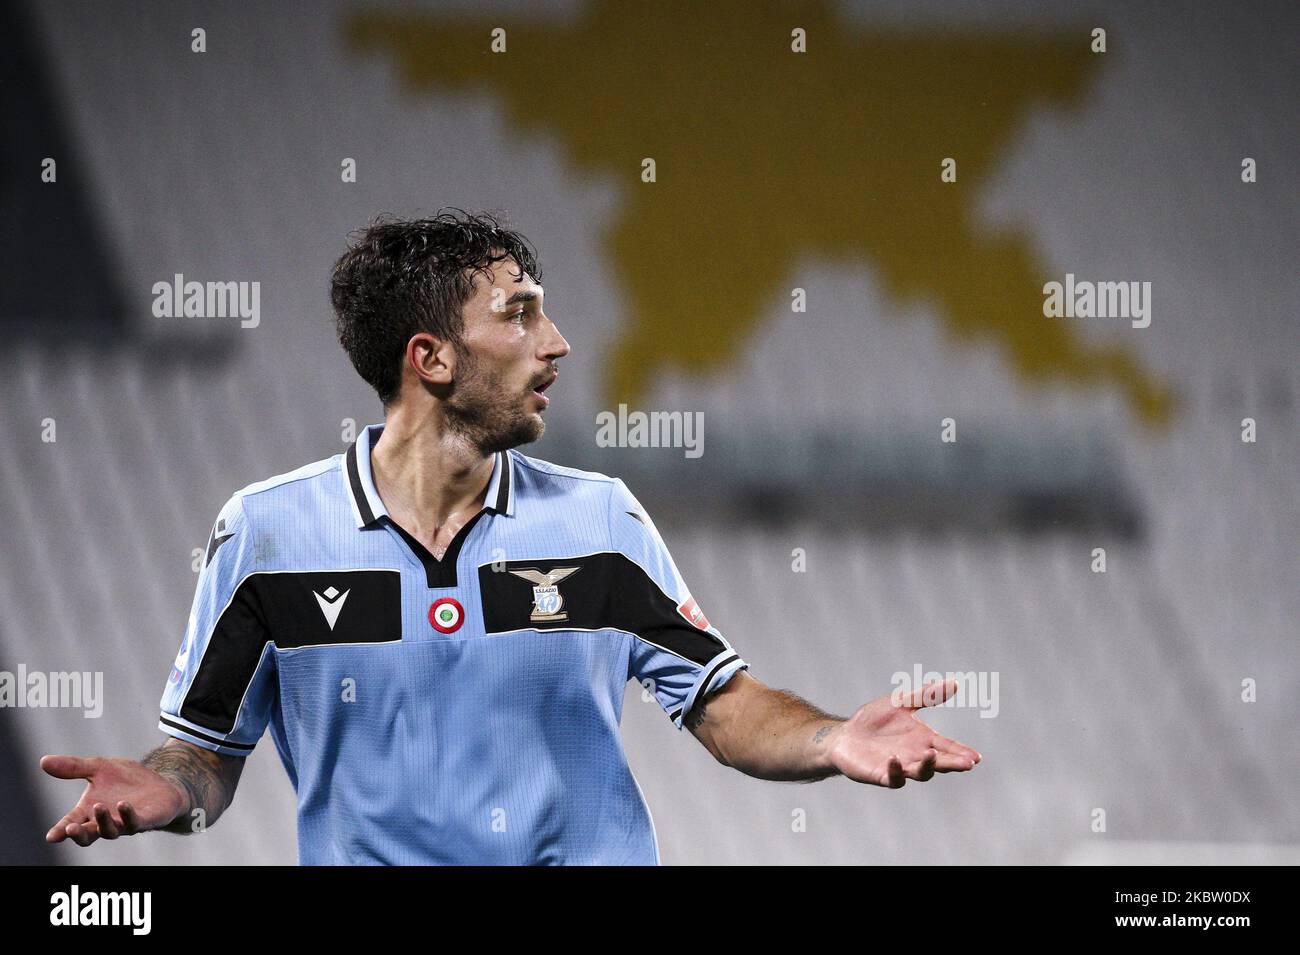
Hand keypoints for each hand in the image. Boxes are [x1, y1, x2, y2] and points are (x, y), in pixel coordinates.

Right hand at [40, 754, 187, 845]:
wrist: (160, 782)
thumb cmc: (126, 780)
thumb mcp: (99, 767)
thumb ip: (74, 767)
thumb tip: (43, 761)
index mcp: (89, 811)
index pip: (71, 823)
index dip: (60, 831)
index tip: (51, 836)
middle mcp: (105, 822)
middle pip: (88, 835)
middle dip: (78, 834)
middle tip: (70, 828)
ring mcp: (125, 823)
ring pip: (110, 831)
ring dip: (103, 821)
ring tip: (99, 807)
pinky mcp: (144, 820)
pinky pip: (134, 822)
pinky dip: (127, 815)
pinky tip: (122, 804)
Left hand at [825, 680, 981, 787]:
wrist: (844, 735)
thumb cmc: (874, 721)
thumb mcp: (901, 703)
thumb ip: (926, 695)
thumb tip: (954, 683)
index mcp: (922, 740)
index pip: (947, 747)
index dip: (961, 753)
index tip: (976, 757)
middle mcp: (914, 756)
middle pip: (939, 763)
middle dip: (953, 763)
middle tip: (967, 764)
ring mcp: (899, 767)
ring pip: (919, 773)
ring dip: (926, 766)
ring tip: (932, 754)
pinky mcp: (880, 774)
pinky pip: (892, 777)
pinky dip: (895, 770)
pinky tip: (894, 759)